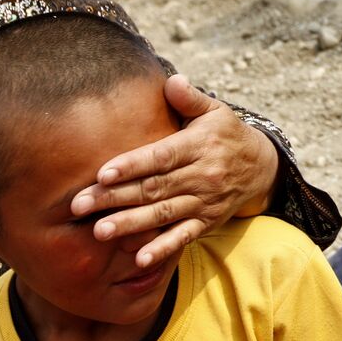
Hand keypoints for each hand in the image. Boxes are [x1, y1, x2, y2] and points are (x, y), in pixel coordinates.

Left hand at [69, 75, 281, 269]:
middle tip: (80, 205)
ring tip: (99, 231)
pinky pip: (184, 237)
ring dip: (130, 224)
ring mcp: (204, 201)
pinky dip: (163, 249)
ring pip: (163, 214)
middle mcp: (202, 175)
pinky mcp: (206, 221)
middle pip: (154, 187)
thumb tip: (172, 80)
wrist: (261, 166)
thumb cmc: (226, 134)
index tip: (103, 173)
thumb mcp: (216, 111)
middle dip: (115, 197)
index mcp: (200, 145)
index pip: (162, 156)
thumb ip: (190, 98)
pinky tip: (140, 260)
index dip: (133, 165)